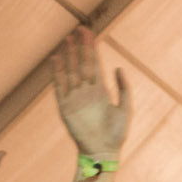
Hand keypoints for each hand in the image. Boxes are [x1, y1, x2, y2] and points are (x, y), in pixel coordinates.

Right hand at [50, 27, 129, 157]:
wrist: (103, 151)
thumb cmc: (116, 133)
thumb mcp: (125, 109)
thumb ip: (123, 89)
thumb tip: (119, 68)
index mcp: (101, 91)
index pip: (95, 65)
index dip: (92, 50)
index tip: (90, 34)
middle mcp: (87, 91)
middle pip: (82, 64)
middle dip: (81, 47)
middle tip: (79, 30)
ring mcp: (75, 97)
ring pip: (70, 71)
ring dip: (69, 55)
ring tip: (68, 39)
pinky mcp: (65, 106)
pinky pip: (60, 86)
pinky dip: (57, 73)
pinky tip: (56, 59)